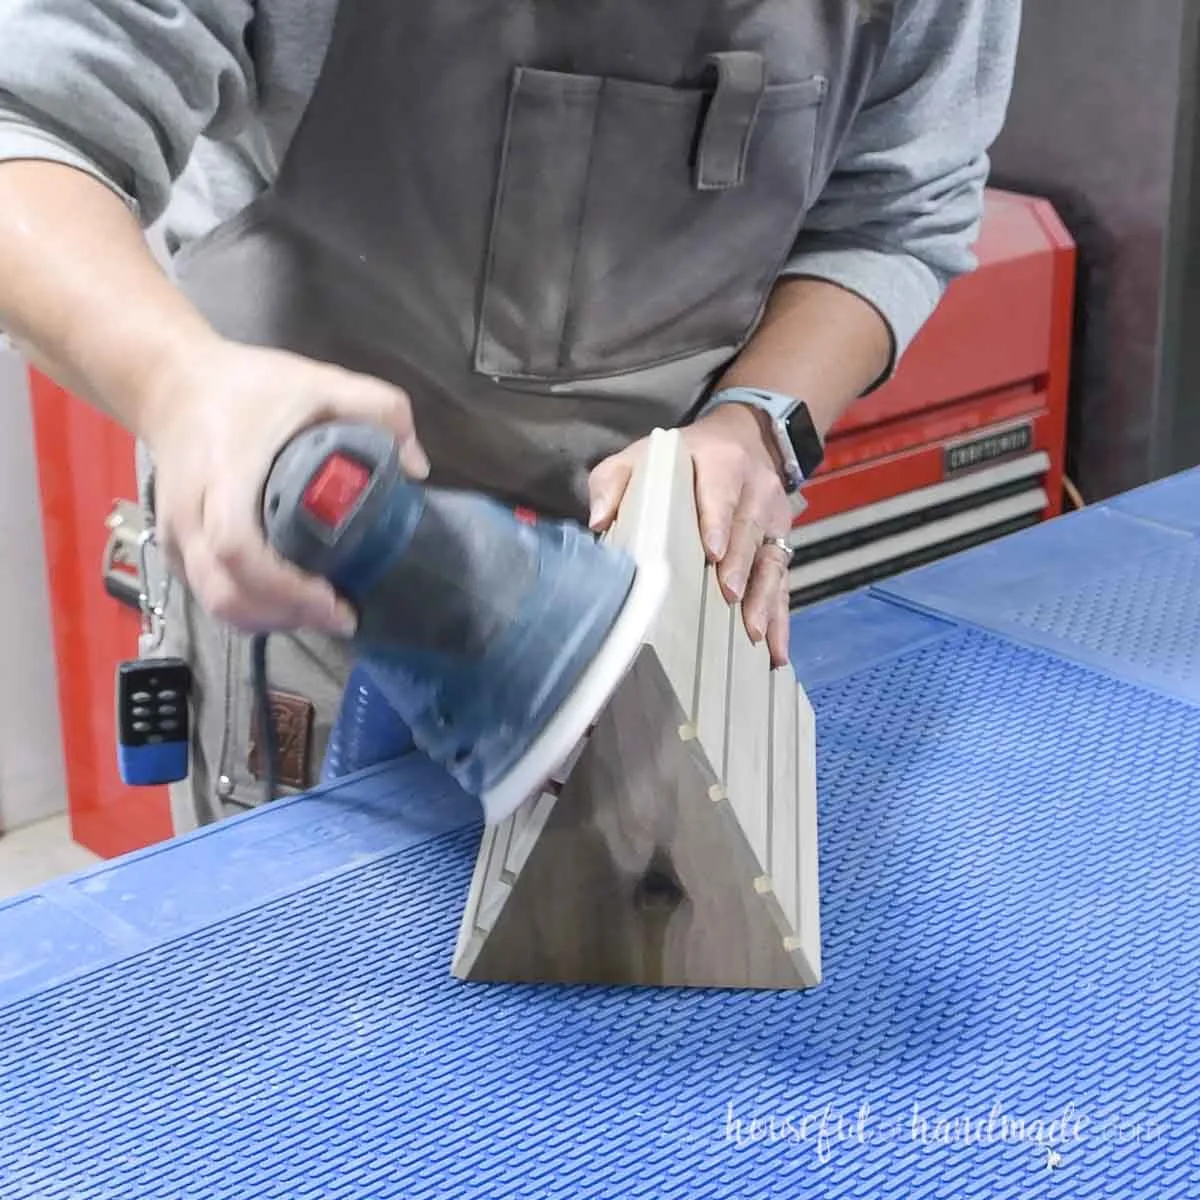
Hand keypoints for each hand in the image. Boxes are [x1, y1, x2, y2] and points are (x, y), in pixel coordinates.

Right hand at [137, 336, 428, 634]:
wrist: (172, 383)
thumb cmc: (247, 387)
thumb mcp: (320, 382)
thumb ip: (379, 409)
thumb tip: (416, 467)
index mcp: (225, 478)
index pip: (239, 551)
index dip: (286, 588)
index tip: (334, 600)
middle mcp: (191, 516)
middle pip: (225, 594)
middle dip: (286, 616)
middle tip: (340, 615)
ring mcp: (175, 537)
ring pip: (215, 604)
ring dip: (269, 619)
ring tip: (319, 613)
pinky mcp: (173, 548)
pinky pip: (208, 596)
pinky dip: (249, 609)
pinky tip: (287, 604)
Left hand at [588, 403, 793, 665]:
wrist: (744, 439)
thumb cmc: (683, 457)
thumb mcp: (642, 456)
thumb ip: (614, 482)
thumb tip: (598, 522)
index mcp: (721, 465)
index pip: (721, 494)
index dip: (718, 523)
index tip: (713, 553)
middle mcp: (754, 491)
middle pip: (748, 533)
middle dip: (739, 568)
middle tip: (728, 599)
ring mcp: (773, 520)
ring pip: (771, 562)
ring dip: (763, 599)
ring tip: (753, 633)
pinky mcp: (781, 544)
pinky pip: (783, 582)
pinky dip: (780, 617)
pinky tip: (775, 650)